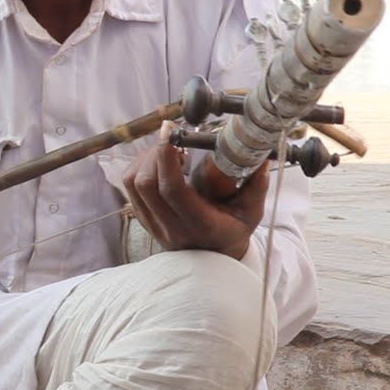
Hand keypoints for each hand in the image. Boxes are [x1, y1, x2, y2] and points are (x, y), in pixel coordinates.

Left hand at [121, 122, 267, 260]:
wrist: (212, 256)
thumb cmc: (232, 229)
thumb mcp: (250, 213)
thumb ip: (256, 187)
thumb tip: (260, 157)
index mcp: (198, 224)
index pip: (172, 190)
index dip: (165, 158)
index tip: (172, 132)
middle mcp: (170, 226)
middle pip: (145, 184)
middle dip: (155, 153)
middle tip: (173, 138)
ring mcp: (152, 223)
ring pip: (133, 183)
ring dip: (145, 158)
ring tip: (167, 149)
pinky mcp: (142, 217)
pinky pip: (129, 186)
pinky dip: (138, 166)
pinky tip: (157, 160)